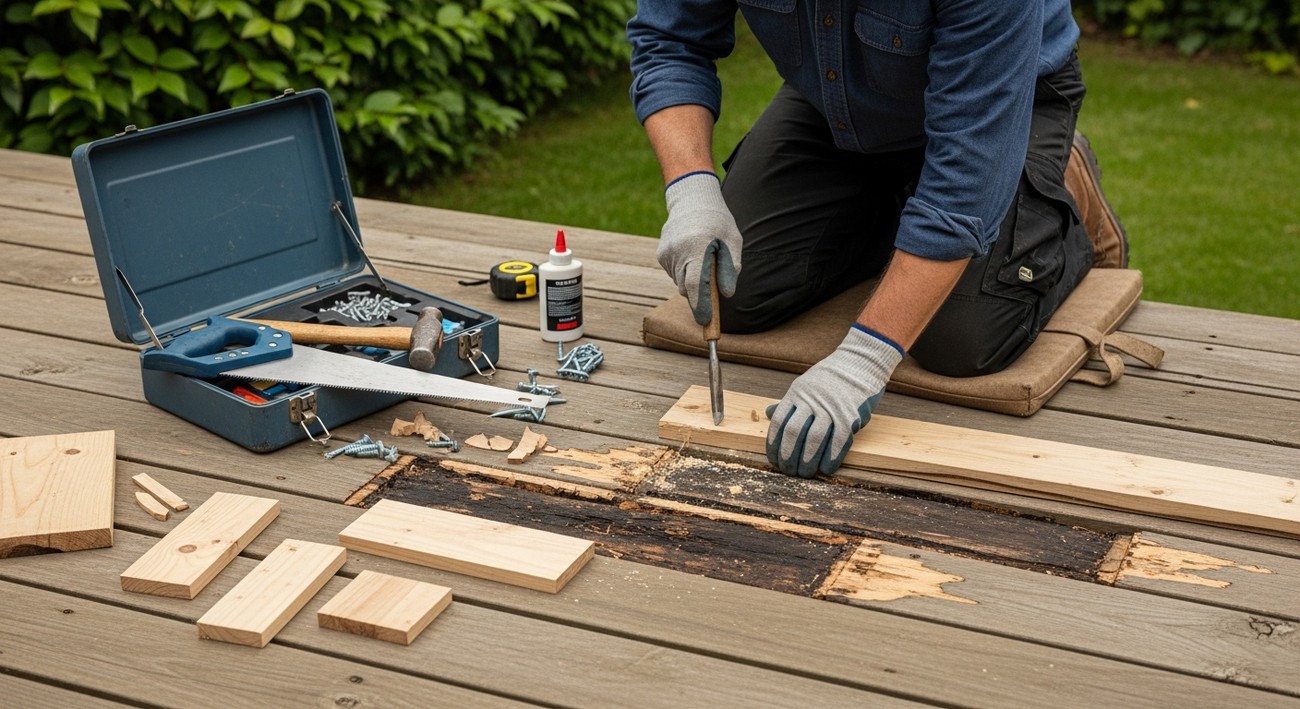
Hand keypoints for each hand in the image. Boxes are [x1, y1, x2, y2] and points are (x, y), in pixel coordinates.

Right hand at [658, 172, 742, 324]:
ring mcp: (666, 253)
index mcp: (697, 246)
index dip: (701, 305)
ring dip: (693, 280)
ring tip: (704, 258)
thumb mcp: (733, 241)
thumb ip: (730, 268)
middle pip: (687, 288)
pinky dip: (685, 271)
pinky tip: (693, 254)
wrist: (692, 200)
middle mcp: (677, 250)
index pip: (695, 284)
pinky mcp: (661, 254)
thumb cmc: (718, 222)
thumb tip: (726, 294)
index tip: (706, 321)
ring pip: (680, 282)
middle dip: (700, 294)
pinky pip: (675, 274)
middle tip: (715, 285)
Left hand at [766, 325, 903, 477]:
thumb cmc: (830, 379)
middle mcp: (811, 400)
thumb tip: (769, 414)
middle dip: (789, 457)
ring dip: (808, 462)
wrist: (860, 364)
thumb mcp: (804, 385)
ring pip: (814, 440)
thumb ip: (789, 403)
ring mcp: (831, 408)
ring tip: (805, 473)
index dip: (774, 445)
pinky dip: (831, 459)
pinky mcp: (850, 416)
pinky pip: (838, 442)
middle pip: (794, 433)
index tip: (774, 460)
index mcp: (797, 393)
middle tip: (789, 472)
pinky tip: (826, 469)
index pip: (779, 423)